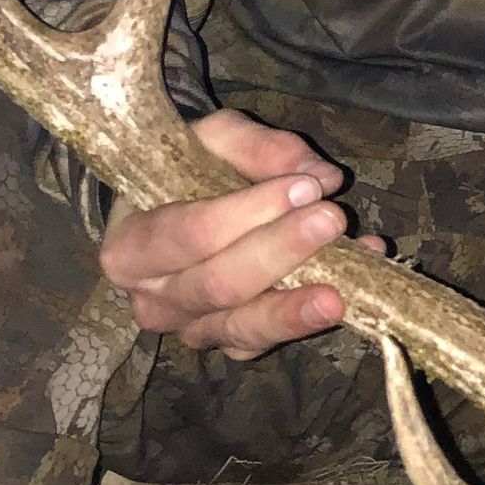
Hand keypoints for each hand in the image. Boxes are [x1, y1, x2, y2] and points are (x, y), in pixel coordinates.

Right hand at [99, 108, 384, 359]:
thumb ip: (259, 147)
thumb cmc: (185, 169)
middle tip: (331, 218)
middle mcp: (153, 300)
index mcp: (131, 246)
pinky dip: (311, 318)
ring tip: (342, 292)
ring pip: (243, 328)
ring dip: (296, 308)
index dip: (248, 212)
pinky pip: (269, 340)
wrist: (171, 211)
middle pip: (219, 285)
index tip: (303, 187)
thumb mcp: (212, 139)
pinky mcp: (230, 345)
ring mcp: (192, 330)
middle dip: (280, 251)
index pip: (191, 233)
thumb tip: (321, 176)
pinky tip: (353, 290)